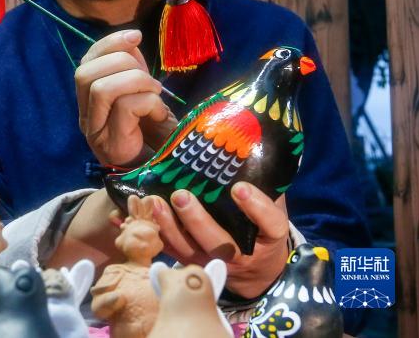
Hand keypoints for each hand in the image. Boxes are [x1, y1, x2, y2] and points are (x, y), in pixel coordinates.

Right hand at [75, 29, 175, 166]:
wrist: (163, 177)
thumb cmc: (155, 134)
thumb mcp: (142, 93)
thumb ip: (133, 70)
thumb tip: (132, 39)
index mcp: (89, 100)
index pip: (85, 62)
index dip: (109, 43)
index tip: (137, 36)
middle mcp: (86, 115)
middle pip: (85, 73)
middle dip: (122, 63)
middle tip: (150, 80)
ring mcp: (96, 132)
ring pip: (101, 89)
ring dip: (137, 82)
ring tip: (156, 94)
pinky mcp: (111, 146)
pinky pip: (125, 108)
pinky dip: (149, 103)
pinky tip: (159, 115)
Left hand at [149, 182, 289, 298]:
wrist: (257, 269)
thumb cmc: (262, 228)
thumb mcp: (273, 207)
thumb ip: (264, 186)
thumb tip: (251, 149)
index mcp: (270, 237)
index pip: (270, 224)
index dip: (256, 207)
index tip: (240, 187)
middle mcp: (242, 255)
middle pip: (220, 243)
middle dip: (197, 220)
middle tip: (181, 195)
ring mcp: (215, 262)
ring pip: (190, 250)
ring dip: (170, 227)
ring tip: (156, 202)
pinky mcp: (194, 263)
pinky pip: (173, 252)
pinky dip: (158, 234)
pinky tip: (145, 215)